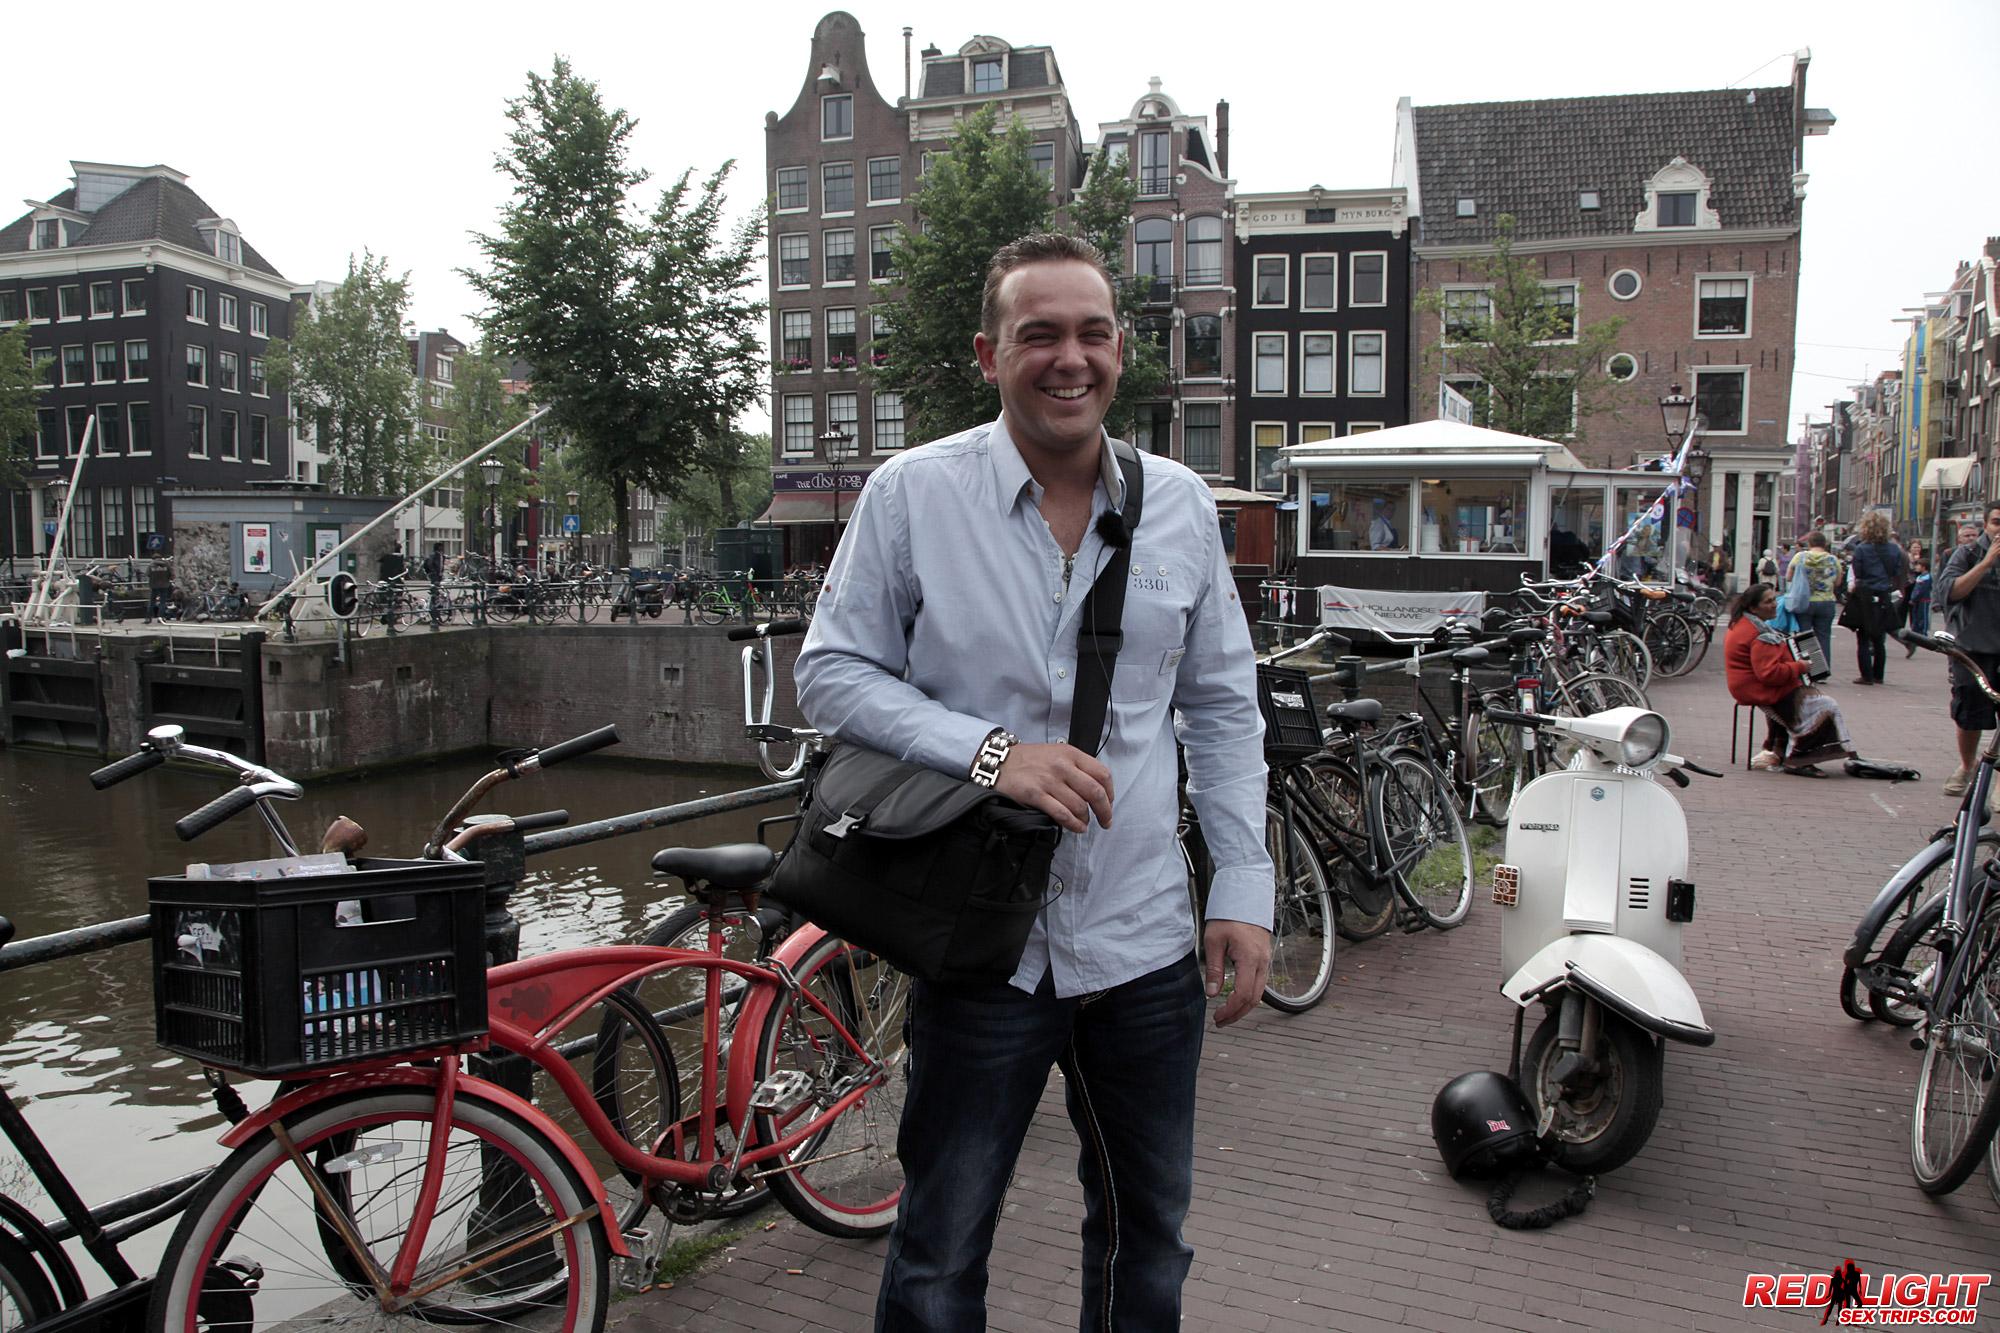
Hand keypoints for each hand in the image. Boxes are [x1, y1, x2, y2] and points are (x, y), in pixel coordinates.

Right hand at [993, 742, 1113, 832]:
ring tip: (1085, 824)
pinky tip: (1076, 827)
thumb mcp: (1057, 753)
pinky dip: (1073, 824)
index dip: (1110, 793)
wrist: (999, 762)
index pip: (1102, 774)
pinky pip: (1062, 814)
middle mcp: (1062, 766)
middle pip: (1095, 792)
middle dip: (1104, 811)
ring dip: (1086, 820)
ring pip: (1079, 806)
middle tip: (1105, 821)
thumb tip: (1096, 790)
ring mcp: (1049, 781)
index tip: (1109, 803)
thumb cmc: (1029, 760)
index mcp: (1071, 754)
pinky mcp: (1036, 795)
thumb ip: (1077, 767)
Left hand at [1202, 920, 1270, 1026]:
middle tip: (1220, 1021)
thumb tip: (1211, 993)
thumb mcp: (1214, 941)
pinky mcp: (1264, 959)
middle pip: (1254, 999)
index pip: (1243, 994)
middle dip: (1237, 1014)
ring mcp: (1266, 961)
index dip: (1231, 1010)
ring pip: (1259, 993)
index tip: (1217, 1016)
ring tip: (1226, 1014)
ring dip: (1243, 1007)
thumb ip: (1214, 969)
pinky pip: (1259, 984)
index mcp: (1250, 959)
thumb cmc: (1229, 916)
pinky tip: (1236, 999)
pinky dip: (1248, 996)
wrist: (1246, 897)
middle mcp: (1262, 962)